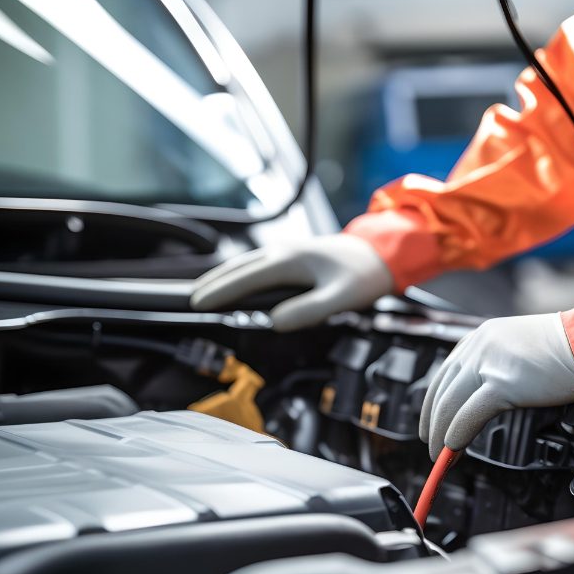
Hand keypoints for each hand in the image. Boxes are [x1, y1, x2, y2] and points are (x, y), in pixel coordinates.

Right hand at [190, 234, 392, 331]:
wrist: (382, 253)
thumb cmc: (363, 276)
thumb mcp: (340, 298)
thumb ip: (308, 311)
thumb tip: (274, 323)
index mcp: (290, 261)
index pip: (245, 278)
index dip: (220, 291)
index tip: (198, 304)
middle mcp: (283, 251)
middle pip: (237, 267)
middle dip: (212, 283)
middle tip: (190, 300)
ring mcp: (287, 250)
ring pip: (245, 263)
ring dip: (223, 276)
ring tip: (203, 291)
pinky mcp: (293, 255)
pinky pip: (257, 263)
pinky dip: (239, 273)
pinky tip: (235, 283)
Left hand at [419, 313, 573, 460]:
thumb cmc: (569, 348)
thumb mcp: (520, 347)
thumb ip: (499, 364)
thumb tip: (488, 392)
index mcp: (481, 337)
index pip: (445, 373)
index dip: (434, 401)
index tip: (431, 419)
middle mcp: (478, 347)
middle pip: (441, 391)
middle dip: (431, 422)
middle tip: (430, 443)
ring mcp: (488, 364)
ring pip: (449, 406)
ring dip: (440, 436)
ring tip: (440, 456)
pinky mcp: (501, 384)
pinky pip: (468, 417)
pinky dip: (456, 437)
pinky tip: (453, 451)